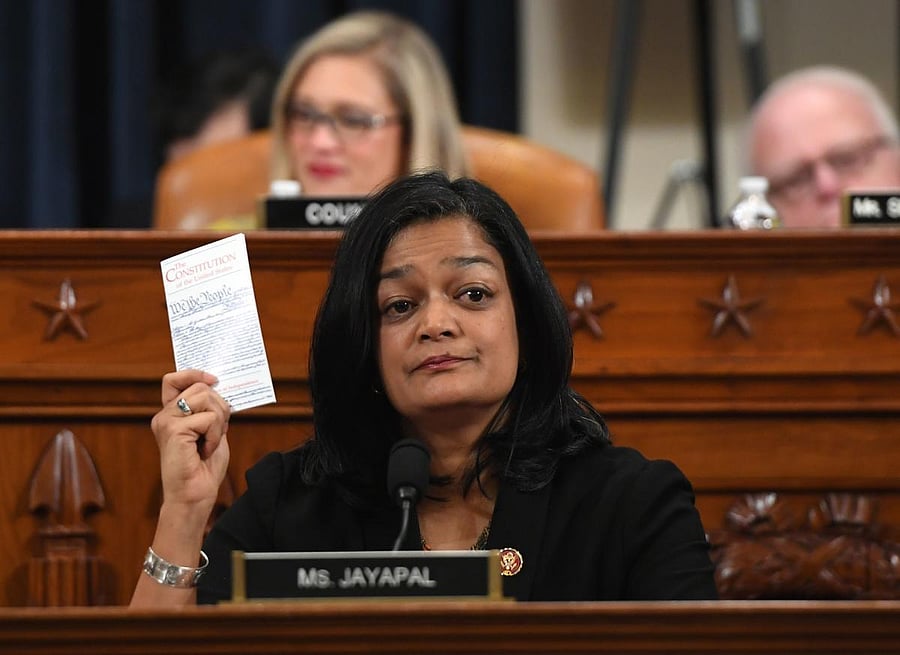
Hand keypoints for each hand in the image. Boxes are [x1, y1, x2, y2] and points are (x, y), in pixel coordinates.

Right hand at [151, 369, 230, 510]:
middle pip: (200, 386)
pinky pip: (208, 418)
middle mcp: (164, 415)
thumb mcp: (211, 431)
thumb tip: (219, 388)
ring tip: (208, 442)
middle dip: (220, 405)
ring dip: (218, 421)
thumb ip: (211, 410)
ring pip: (206, 398)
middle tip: (216, 430)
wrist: (195, 496)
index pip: (174, 379)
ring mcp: (166, 421)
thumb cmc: (203, 468)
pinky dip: (214, 435)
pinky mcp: (173, 431)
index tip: (214, 380)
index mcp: (171, 414)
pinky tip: (205, 451)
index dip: (194, 374)